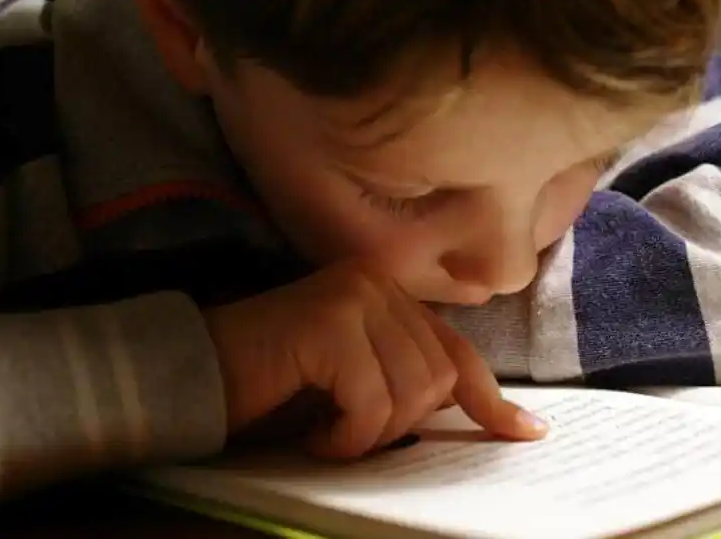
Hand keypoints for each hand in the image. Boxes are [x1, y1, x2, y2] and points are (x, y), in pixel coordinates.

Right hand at [204, 262, 547, 458]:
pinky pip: (371, 403)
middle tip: (346, 434)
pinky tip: (312, 433)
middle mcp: (376, 283)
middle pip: (437, 379)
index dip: (492, 399)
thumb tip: (483, 416)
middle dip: (398, 426)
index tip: (527, 433)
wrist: (193, 378)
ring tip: (325, 431)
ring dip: (369, 434)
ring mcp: (354, 297)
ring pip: (411, 393)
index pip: (456, 352)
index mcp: (387, 295)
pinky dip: (344, 437)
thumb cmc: (270, 390)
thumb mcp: (353, 387)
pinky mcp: (330, 322)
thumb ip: (406, 384)